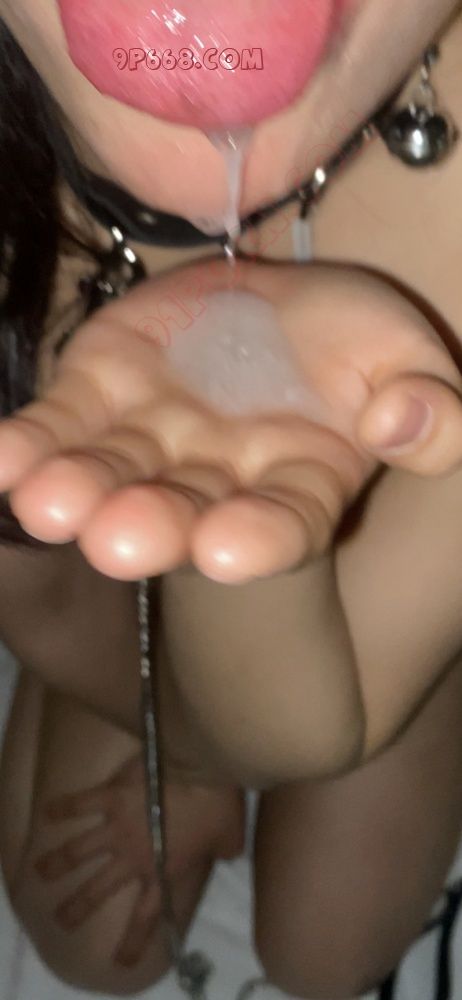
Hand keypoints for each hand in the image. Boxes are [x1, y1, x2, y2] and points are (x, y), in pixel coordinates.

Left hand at [1, 256, 460, 582]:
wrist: (275, 298)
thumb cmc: (350, 340)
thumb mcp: (408, 360)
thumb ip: (431, 408)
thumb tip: (399, 424)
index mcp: (297, 484)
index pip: (283, 523)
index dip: (260, 537)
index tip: (231, 548)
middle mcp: (217, 479)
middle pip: (184, 512)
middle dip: (152, 526)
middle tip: (120, 541)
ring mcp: (151, 439)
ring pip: (112, 475)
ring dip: (77, 493)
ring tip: (48, 504)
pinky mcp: (98, 395)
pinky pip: (58, 427)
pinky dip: (28, 446)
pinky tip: (4, 462)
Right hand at [34, 754, 243, 965]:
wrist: (203, 764)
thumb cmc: (220, 802)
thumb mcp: (231, 838)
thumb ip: (225, 852)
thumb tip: (228, 852)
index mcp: (164, 870)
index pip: (146, 916)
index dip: (133, 941)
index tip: (120, 960)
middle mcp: (134, 855)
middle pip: (99, 889)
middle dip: (77, 906)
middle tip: (61, 918)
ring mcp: (118, 825)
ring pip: (79, 850)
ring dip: (57, 862)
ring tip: (41, 870)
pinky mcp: (111, 795)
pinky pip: (81, 803)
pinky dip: (62, 808)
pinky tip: (47, 812)